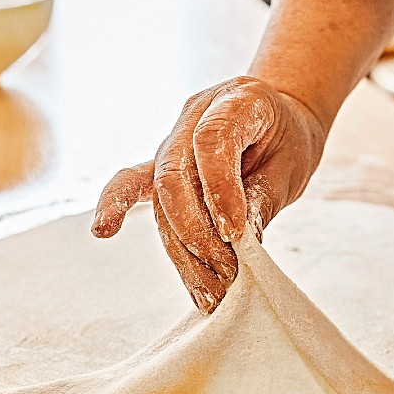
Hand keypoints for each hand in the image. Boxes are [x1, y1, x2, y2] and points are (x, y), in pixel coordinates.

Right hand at [92, 76, 326, 312]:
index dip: (219, 191)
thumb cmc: (287, 139)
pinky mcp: (160, 165)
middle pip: (174, 175)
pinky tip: (103, 230)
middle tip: (227, 274)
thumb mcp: (291, 166)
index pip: (212, 142)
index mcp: (237, 101)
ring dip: (181, 251)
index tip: (236, 234)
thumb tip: (241, 245)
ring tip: (209, 293)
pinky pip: (133, 183)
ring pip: (160, 197)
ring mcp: (173, 139)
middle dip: (196, 233)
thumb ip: (262, 199)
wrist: (278, 119)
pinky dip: (116, 206)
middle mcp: (195, 116)